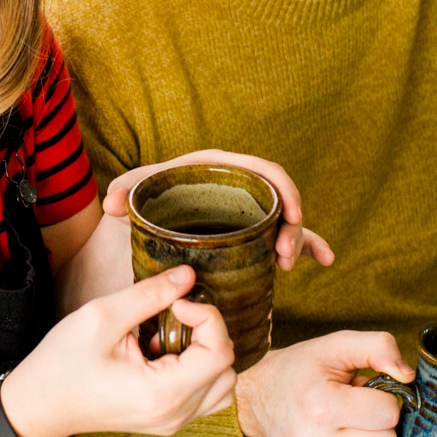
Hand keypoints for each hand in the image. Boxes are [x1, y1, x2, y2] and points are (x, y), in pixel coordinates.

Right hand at [1, 265, 236, 436]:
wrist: (39, 403)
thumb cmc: (62, 363)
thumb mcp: (102, 317)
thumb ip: (150, 294)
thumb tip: (188, 276)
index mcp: (162, 393)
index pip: (220, 352)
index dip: (207, 316)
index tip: (176, 302)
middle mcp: (174, 414)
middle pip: (227, 368)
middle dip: (208, 332)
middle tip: (174, 314)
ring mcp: (172, 422)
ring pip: (221, 384)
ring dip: (206, 352)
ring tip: (169, 335)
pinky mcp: (166, 420)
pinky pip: (204, 395)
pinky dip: (197, 369)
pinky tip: (164, 352)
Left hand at [103, 150, 334, 270]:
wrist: (131, 227)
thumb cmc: (137, 204)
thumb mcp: (132, 196)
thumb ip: (123, 192)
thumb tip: (111, 204)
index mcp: (216, 170)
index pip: (259, 169)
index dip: (282, 188)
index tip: (292, 214)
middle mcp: (234, 188)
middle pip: (277, 198)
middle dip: (291, 225)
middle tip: (283, 258)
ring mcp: (243, 213)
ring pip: (282, 221)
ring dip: (296, 239)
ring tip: (285, 267)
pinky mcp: (248, 235)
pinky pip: (282, 236)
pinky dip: (306, 245)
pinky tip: (325, 259)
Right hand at [235, 331, 414, 436]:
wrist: (257, 396)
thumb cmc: (299, 369)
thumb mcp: (336, 345)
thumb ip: (378, 347)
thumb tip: (408, 376)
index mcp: (321, 405)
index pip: (388, 413)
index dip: (383, 397)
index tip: (362, 389)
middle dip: (377, 422)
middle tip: (353, 406)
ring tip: (347, 426)